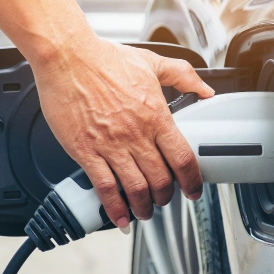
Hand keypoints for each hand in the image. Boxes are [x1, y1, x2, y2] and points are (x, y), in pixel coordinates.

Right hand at [32, 36, 213, 231]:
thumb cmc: (104, 59)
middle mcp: (136, 134)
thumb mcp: (152, 62)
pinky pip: (104, 187)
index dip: (192, 181)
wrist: (67, 56)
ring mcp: (110, 145)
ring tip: (144, 212)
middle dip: (166, 198)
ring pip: (136, 189)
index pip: (183, 158)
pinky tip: (119, 217)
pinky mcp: (85, 151)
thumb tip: (205, 89)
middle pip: (161, 180)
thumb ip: (184, 75)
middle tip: (164, 201)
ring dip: (143, 207)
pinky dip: (114, 208)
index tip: (193, 190)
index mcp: (156, 115)